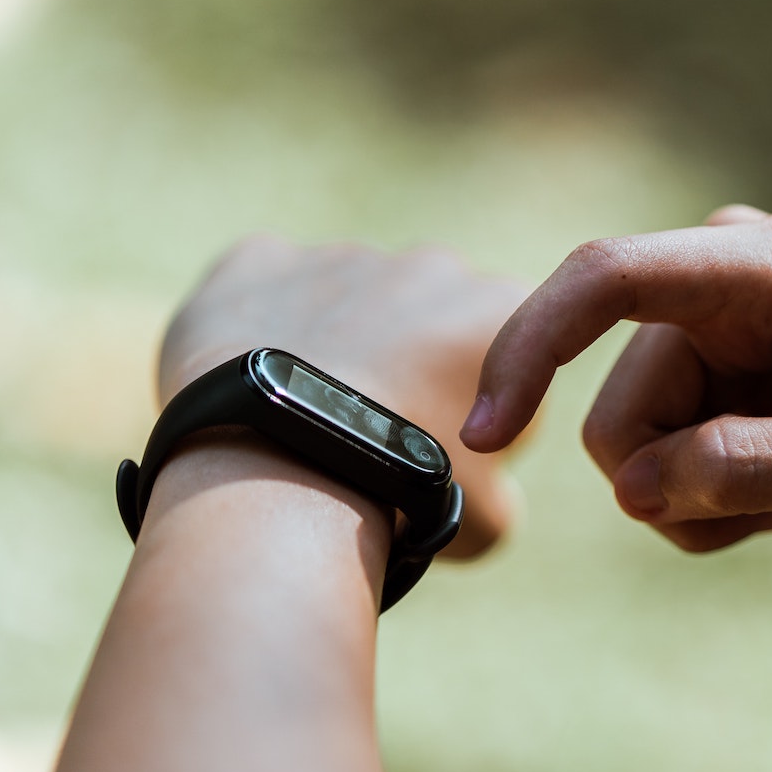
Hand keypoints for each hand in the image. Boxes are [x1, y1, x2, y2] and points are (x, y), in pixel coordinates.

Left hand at [160, 235, 526, 555]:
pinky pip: (268, 283)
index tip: (450, 449)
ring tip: (311, 417)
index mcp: (502, 310)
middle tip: (378, 433)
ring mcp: (346, 255)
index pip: (511, 355)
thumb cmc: (402, 499)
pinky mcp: (263, 259)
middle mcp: (432, 265)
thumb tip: (481, 488)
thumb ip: (501, 484)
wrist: (285, 476)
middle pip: (428, 314)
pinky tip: (260, 383)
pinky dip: (263, 325)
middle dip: (413, 359)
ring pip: (348, 298)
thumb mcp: (490, 516)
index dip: (486, 406)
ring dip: (342, 341)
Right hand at [461, 206, 771, 552]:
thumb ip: (750, 470)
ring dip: (701, 500)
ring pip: (632, 448)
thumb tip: (635, 490)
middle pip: (617, 411)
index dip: (529, 347)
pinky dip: (710, 497)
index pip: (604, 280)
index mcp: (757, 265)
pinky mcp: (706, 370)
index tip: (484, 432)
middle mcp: (715, 279)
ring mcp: (706, 326)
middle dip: (677, 487)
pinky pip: (658, 458)